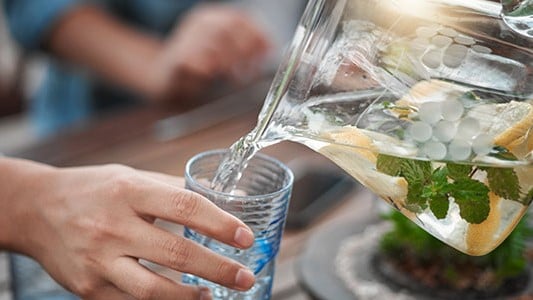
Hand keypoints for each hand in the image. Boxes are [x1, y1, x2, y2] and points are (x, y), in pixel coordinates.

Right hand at [10, 163, 255, 299]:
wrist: (36, 210)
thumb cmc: (93, 190)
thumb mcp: (133, 177)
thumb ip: (177, 190)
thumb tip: (226, 199)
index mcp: (128, 191)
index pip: (185, 207)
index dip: (221, 223)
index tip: (245, 237)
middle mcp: (112, 227)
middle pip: (176, 253)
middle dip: (218, 269)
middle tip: (244, 277)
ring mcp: (98, 261)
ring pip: (153, 290)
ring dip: (191, 297)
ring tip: (213, 295)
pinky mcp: (88, 288)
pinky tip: (180, 298)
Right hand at [149, 4, 270, 102]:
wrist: (162, 75)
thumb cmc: (197, 64)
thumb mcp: (223, 52)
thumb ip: (245, 47)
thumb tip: (270, 47)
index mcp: (211, 17)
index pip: (240, 18)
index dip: (258, 34)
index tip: (269, 51)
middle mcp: (198, 23)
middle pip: (229, 29)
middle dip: (246, 50)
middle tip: (252, 69)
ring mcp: (185, 38)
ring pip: (214, 44)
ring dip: (230, 62)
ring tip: (236, 77)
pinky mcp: (175, 59)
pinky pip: (196, 61)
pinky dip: (208, 69)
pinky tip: (212, 76)